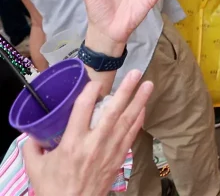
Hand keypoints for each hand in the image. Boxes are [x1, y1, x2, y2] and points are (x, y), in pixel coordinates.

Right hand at [22, 72, 153, 195]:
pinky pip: (130, 137)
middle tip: (135, 73)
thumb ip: (33, 146)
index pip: (83, 108)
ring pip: (126, 122)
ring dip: (138, 102)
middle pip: (112, 112)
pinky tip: (143, 109)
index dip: (90, 90)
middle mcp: (94, 144)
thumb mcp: (35, 167)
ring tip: (148, 85)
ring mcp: (109, 152)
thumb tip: (33, 132)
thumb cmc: (53, 189)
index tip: (95, 81)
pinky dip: (138, 121)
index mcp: (72, 143)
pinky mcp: (117, 160)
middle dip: (125, 91)